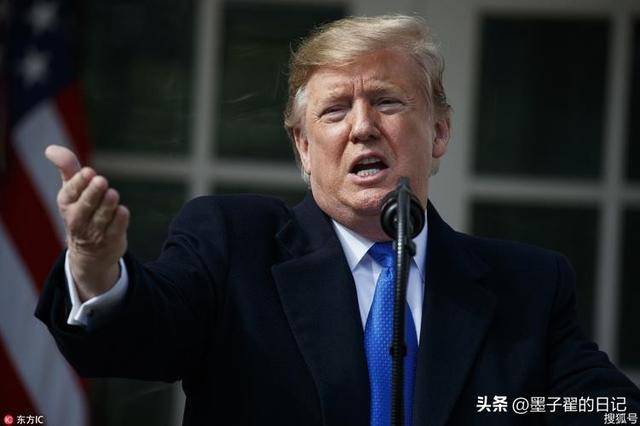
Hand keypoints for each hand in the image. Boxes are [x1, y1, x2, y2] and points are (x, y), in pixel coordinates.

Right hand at [45, 145, 128, 300]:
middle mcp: (77, 219)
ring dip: (107, 205)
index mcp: (67, 203)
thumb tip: (50, 148)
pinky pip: (115, 230)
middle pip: (86, 205)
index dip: (79, 182)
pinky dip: (119, 221)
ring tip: (112, 194)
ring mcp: (95, 232)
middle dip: (93, 193)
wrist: (90, 252)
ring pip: (102, 217)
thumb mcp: (71, 190)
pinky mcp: (111, 240)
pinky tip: (122, 211)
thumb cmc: (81, 210)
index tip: (88, 172)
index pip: (70, 192)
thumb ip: (66, 167)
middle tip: (101, 180)